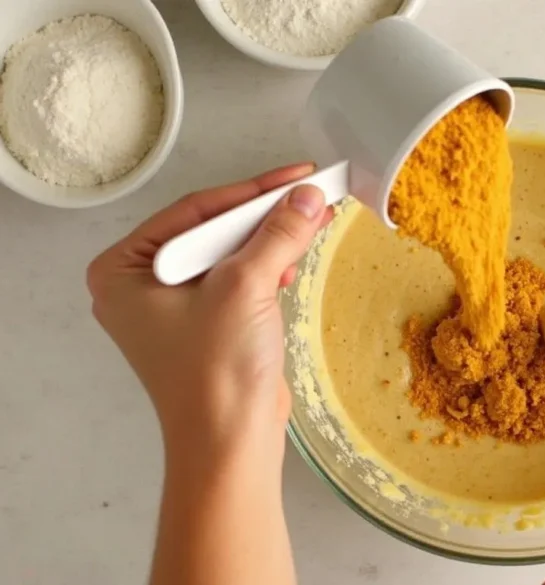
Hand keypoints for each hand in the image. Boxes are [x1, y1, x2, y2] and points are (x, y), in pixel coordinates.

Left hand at [87, 163, 330, 467]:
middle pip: (213, 230)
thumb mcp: (245, 287)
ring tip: (312, 224)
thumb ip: (277, 234)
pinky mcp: (207, 325)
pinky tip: (293, 263)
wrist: (230, 444)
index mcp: (124, 270)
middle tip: (311, 195)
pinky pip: (239, 280)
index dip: (252, 191)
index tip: (297, 176)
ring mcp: (175, 308)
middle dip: (265, 215)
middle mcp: (142, 285)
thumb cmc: (215, 375)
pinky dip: (268, 267)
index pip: (195, 211)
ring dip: (272, 241)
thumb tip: (307, 196)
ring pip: (231, 254)